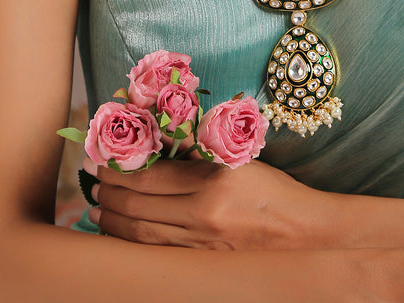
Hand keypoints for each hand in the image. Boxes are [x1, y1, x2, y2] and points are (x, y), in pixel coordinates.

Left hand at [85, 156, 327, 249]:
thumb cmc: (276, 194)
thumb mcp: (240, 161)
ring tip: (97, 210)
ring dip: (113, 221)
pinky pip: (157, 254)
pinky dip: (133, 244)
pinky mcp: (203, 264)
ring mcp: (202, 244)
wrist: (308, 236)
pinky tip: (121, 236)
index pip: (152, 174)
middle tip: (94, 181)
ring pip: (141, 234)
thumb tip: (159, 139)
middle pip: (140, 205)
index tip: (104, 159)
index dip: (122, 167)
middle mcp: (204, 213)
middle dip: (109, 192)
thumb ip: (200, 152)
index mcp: (215, 180)